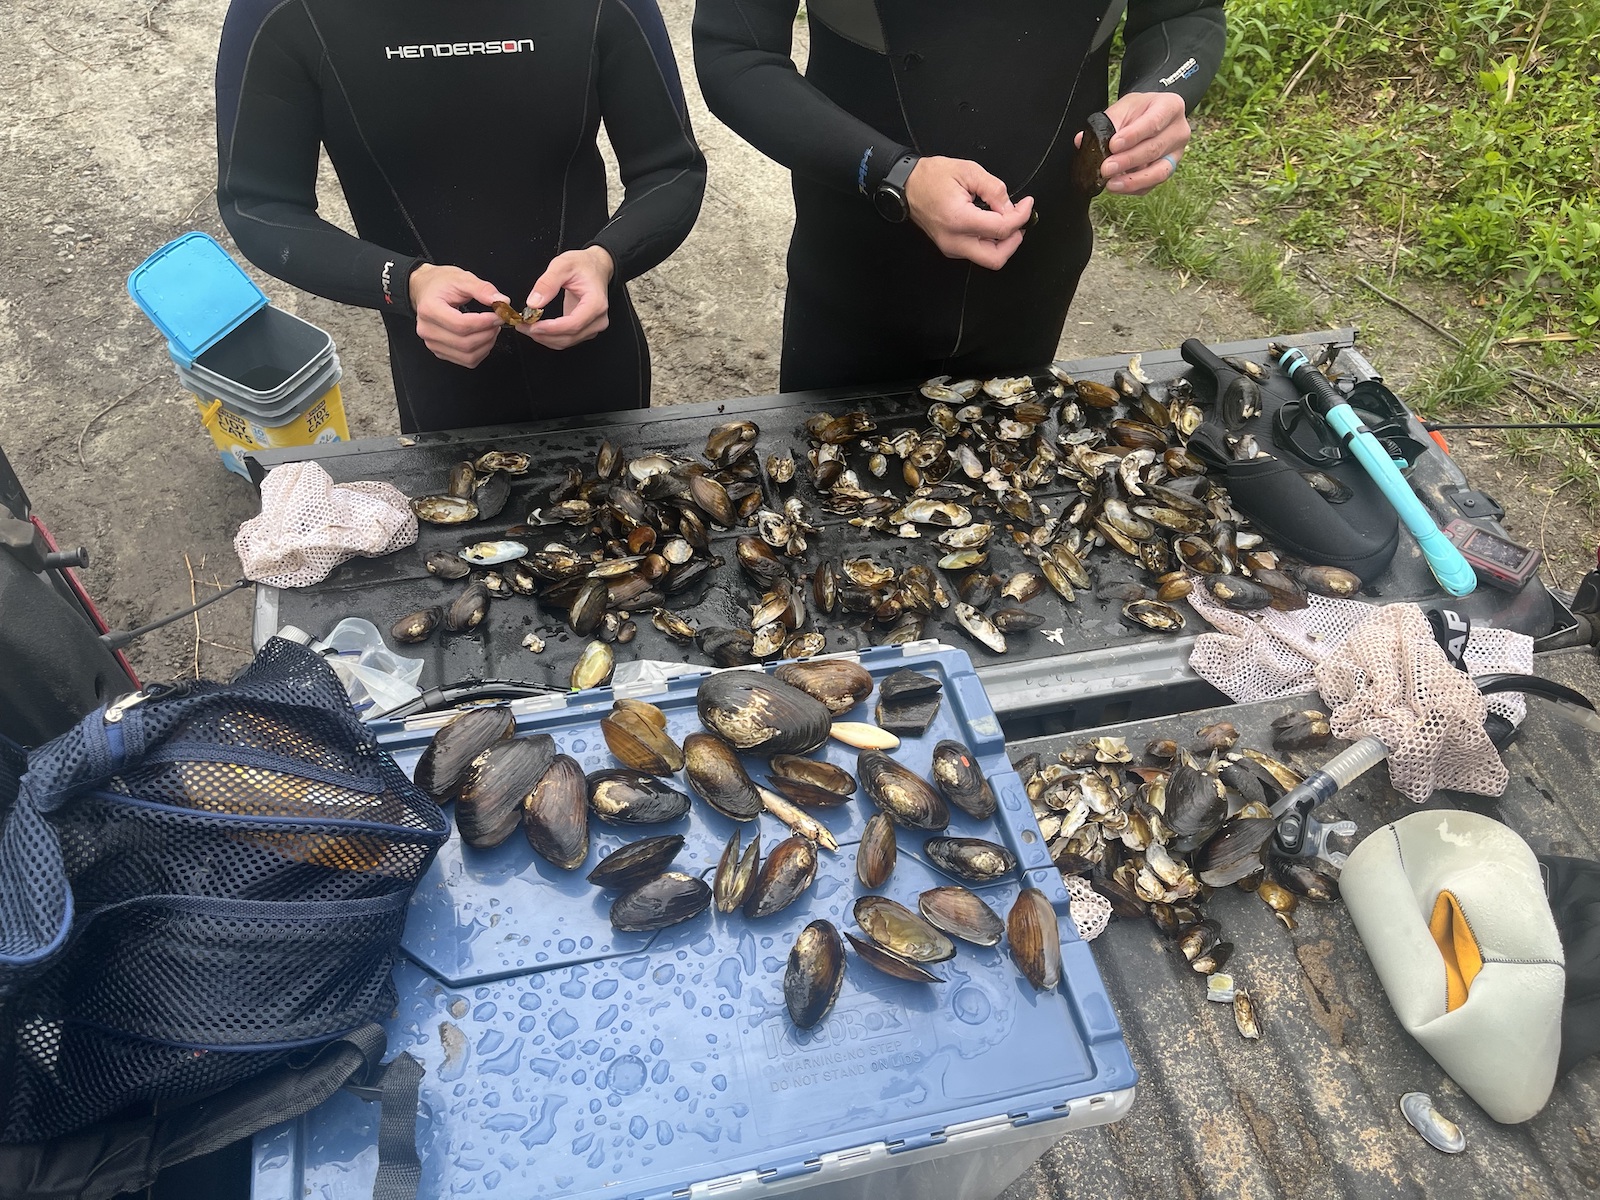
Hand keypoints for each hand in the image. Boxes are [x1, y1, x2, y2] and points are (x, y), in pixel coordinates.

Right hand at [408, 264, 506, 367]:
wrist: (426, 290)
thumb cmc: (441, 284)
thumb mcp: (462, 278)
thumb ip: (483, 289)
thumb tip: (502, 302)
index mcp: (429, 309)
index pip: (461, 325)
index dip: (484, 323)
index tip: (499, 315)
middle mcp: (427, 330)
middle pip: (465, 343)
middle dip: (488, 333)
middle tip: (497, 320)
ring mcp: (433, 343)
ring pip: (468, 356)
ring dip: (487, 344)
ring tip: (491, 328)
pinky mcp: (440, 352)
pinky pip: (467, 361)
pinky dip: (482, 352)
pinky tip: (484, 337)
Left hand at [522, 247, 615, 349]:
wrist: (595, 267)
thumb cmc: (583, 265)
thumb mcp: (563, 265)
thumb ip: (547, 283)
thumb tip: (533, 303)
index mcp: (596, 304)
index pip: (574, 324)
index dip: (552, 329)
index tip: (533, 325)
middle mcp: (597, 319)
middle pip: (569, 337)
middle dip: (543, 335)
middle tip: (522, 326)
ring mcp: (592, 327)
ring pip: (566, 342)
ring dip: (544, 338)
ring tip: (526, 327)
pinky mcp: (585, 330)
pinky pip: (566, 340)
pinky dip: (549, 337)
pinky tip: (537, 329)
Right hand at [903, 156, 1034, 270]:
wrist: (907, 186)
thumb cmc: (931, 176)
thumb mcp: (968, 171)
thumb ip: (994, 189)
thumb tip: (1010, 207)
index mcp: (959, 220)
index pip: (1001, 229)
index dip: (1021, 217)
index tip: (1027, 204)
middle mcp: (954, 240)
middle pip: (995, 258)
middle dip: (1013, 241)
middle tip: (1019, 222)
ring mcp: (951, 247)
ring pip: (987, 258)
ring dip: (1002, 242)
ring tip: (1005, 220)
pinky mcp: (950, 247)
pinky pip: (977, 252)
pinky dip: (990, 241)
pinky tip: (991, 223)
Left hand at [1081, 92, 1189, 195]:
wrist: (1152, 115)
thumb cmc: (1140, 110)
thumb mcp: (1125, 106)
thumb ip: (1108, 122)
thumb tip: (1083, 140)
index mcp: (1171, 107)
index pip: (1154, 122)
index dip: (1133, 136)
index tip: (1113, 145)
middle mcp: (1178, 131)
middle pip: (1155, 149)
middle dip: (1128, 161)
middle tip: (1106, 168)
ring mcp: (1176, 153)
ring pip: (1159, 172)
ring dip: (1133, 181)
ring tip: (1111, 184)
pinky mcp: (1168, 170)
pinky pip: (1153, 184)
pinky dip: (1134, 188)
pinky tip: (1118, 186)